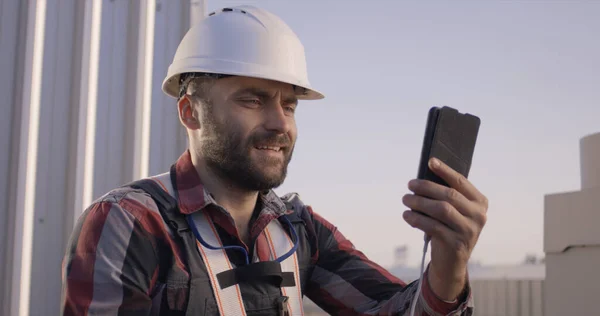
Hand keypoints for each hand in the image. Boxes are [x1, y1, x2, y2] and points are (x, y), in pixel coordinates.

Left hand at [401, 157, 487, 300]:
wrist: (451, 262)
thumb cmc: (449, 228)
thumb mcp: (453, 212)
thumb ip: (445, 196)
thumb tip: (424, 178)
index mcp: (480, 203)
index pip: (461, 182)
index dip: (445, 171)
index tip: (430, 161)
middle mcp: (479, 216)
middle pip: (449, 195)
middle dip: (426, 187)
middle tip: (410, 185)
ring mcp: (469, 231)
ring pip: (441, 209)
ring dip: (420, 202)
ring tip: (406, 199)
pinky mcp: (456, 244)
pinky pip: (433, 226)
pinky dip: (417, 219)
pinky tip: (407, 215)